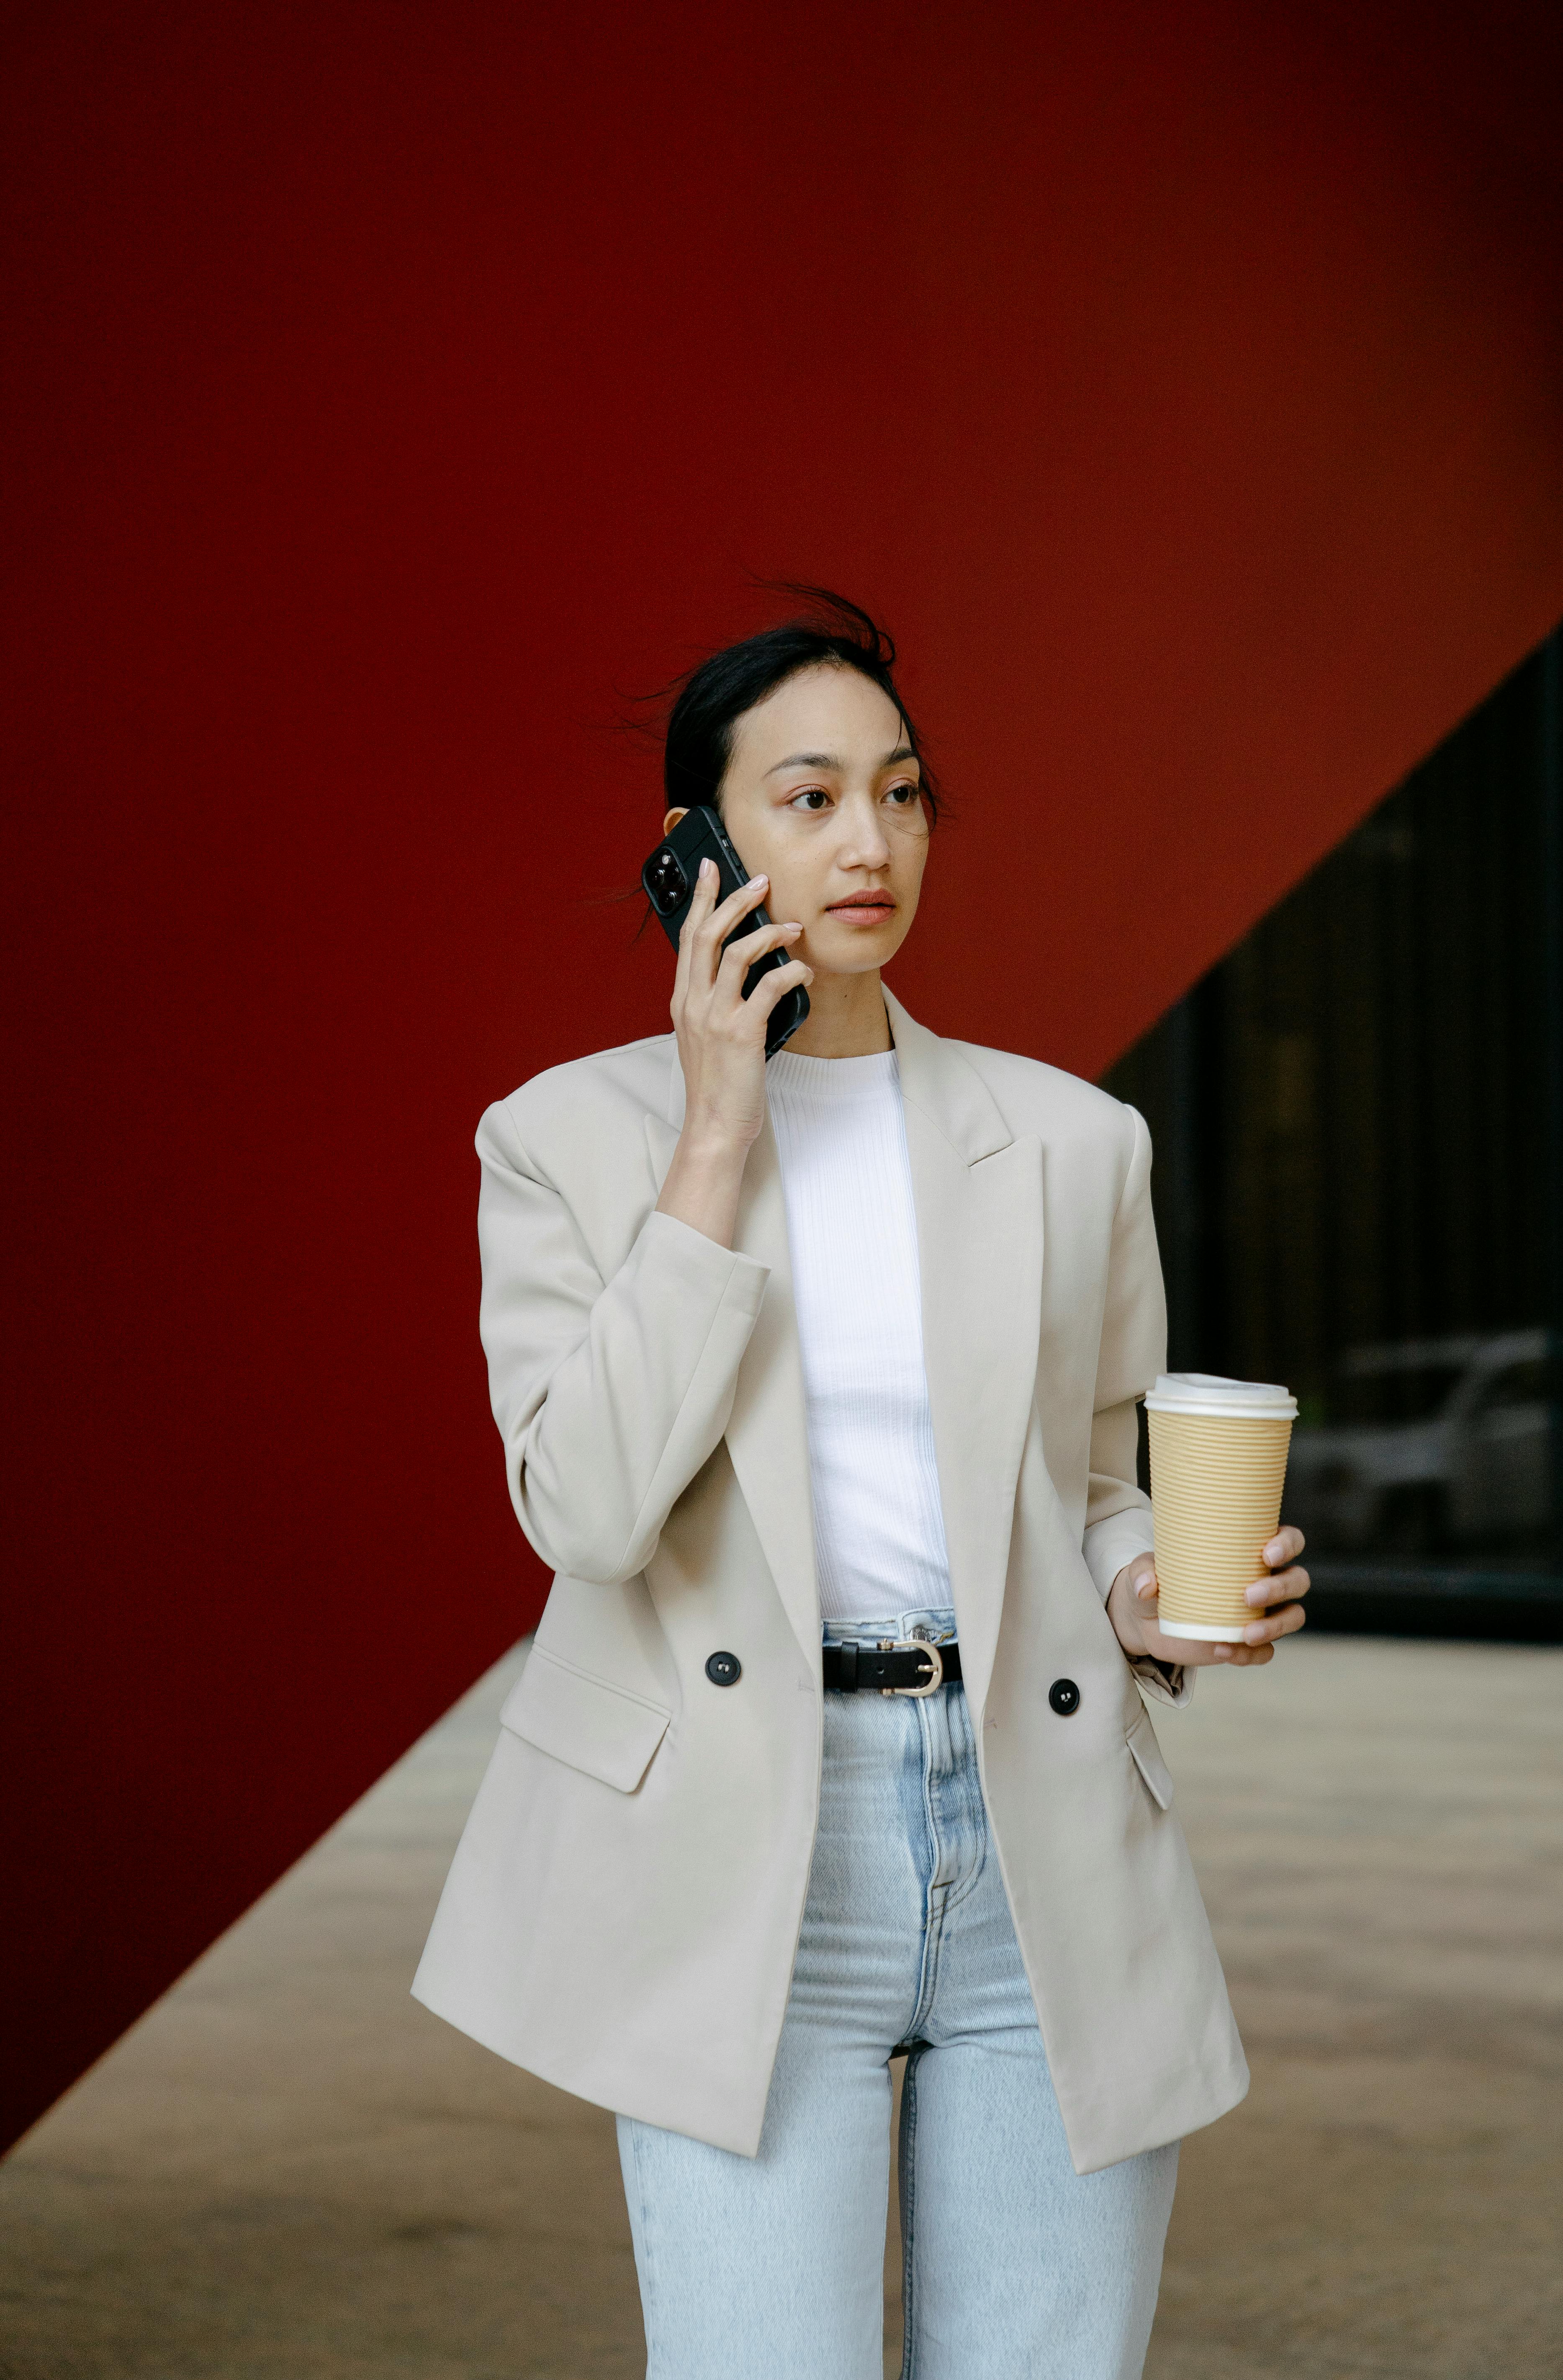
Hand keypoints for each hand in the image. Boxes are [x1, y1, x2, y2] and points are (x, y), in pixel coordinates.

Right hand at [656, 861, 812, 1246]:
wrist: (716, 1126)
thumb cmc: (718, 1083)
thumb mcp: (706, 1035)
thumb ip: (715, 1001)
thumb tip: (745, 969)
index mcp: (683, 999)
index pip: (688, 936)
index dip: (702, 899)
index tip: (714, 869)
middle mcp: (693, 1002)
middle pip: (708, 933)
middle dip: (735, 901)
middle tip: (761, 881)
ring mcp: (714, 1016)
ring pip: (737, 953)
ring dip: (768, 932)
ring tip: (793, 925)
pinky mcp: (741, 1033)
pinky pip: (769, 987)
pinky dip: (791, 973)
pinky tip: (806, 973)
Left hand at [1106, 1526, 1308, 1668]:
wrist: (1146, 1620)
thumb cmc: (1155, 1580)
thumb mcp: (1144, 1570)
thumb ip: (1143, 1572)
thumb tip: (1147, 1586)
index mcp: (1248, 1551)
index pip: (1288, 1540)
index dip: (1288, 1544)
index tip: (1266, 1554)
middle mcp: (1263, 1579)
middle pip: (1297, 1580)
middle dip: (1280, 1588)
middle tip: (1248, 1595)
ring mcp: (1260, 1613)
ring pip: (1293, 1616)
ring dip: (1276, 1625)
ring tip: (1245, 1634)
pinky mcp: (1248, 1643)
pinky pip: (1265, 1651)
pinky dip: (1250, 1654)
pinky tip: (1223, 1650)